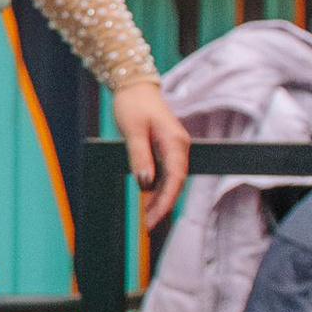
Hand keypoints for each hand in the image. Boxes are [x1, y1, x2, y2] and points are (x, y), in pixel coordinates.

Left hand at [112, 77, 189, 233]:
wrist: (135, 86)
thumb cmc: (133, 105)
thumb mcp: (132, 131)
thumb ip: (140, 157)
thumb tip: (146, 183)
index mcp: (175, 142)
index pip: (174, 178)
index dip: (165, 201)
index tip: (153, 219)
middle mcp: (179, 146)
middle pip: (175, 183)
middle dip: (162, 205)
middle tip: (147, 225)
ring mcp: (174, 148)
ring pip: (170, 180)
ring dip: (159, 198)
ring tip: (145, 218)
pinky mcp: (166, 148)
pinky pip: (165, 172)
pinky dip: (156, 187)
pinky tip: (146, 199)